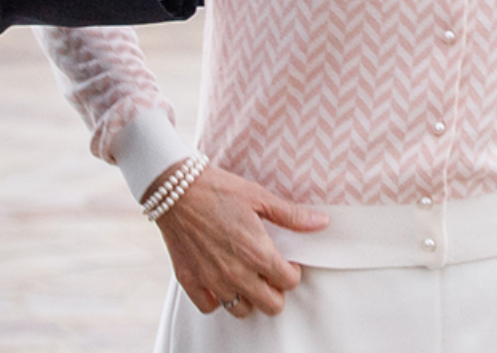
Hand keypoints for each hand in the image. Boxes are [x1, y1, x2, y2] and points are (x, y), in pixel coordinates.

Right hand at [152, 164, 327, 316]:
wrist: (174, 186)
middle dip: (275, 291)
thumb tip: (322, 222)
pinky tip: (220, 280)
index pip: (289, 282)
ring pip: (242, 310)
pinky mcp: (190, 280)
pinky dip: (217, 299)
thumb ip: (292, 216)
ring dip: (248, 297)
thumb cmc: (218, 188)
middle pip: (271, 305)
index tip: (286, 261)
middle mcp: (236, 272)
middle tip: (269, 273)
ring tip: (245, 277)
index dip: (292, 272)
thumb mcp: (258, 196)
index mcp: (257, 252)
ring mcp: (212, 280)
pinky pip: (210, 306)